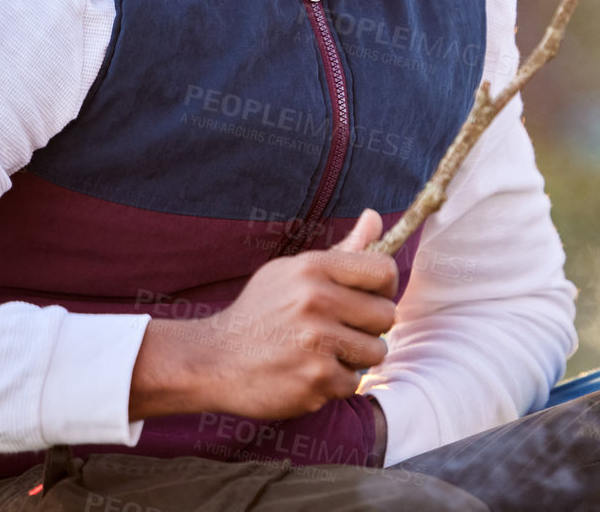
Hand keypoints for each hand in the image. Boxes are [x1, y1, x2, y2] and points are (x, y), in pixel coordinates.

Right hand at [129, 208, 395, 421]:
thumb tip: (375, 215)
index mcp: (313, 268)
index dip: (385, 287)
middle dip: (370, 327)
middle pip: (386, 315)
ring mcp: (316, 343)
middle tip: (343, 331)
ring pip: (376, 352)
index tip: (369, 299)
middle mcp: (316, 301)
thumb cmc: (258, 312)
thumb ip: (341, 250)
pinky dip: (334, 383)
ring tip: (324, 353)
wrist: (213, 359)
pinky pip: (352, 383)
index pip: (384, 271)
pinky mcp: (315, 380)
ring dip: (355, 358)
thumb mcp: (291, 271)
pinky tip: (307, 373)